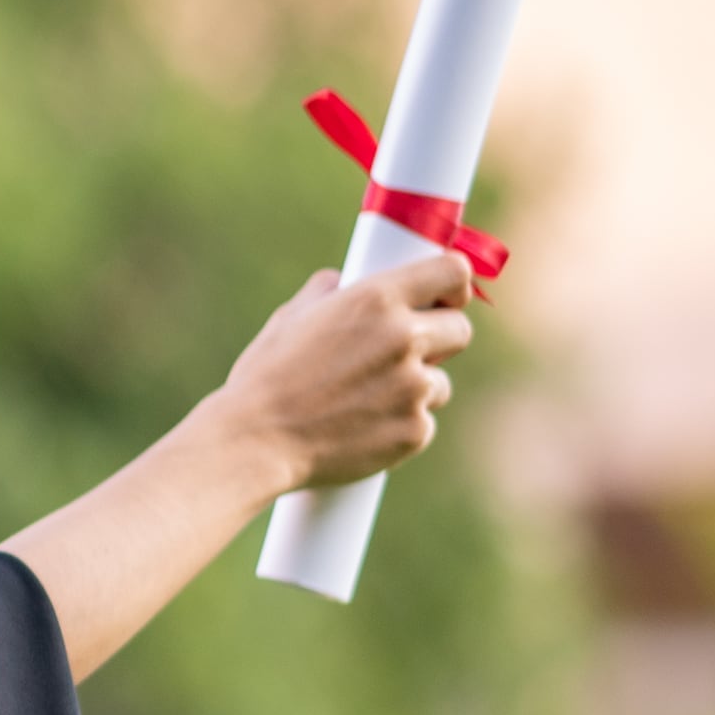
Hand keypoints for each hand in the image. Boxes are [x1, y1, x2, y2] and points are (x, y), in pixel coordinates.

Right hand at [204, 250, 480, 493]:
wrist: (254, 443)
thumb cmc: (264, 379)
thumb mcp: (289, 319)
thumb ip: (324, 294)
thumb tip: (338, 282)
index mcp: (375, 299)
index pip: (453, 271)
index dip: (453, 285)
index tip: (445, 298)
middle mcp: (403, 338)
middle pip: (460, 330)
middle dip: (438, 340)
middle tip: (403, 354)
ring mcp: (414, 388)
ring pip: (440, 383)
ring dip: (416, 388)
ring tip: (367, 400)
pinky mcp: (415, 431)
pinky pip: (422, 422)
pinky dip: (399, 425)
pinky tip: (362, 429)